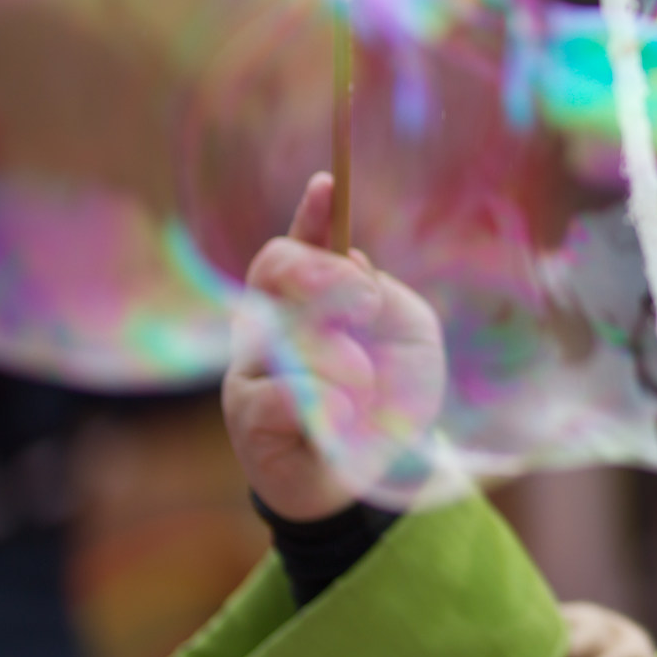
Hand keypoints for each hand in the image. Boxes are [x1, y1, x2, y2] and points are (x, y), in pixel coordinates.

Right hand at [225, 173, 447, 520]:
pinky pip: (284, 391)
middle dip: (326, 275)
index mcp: (312, 299)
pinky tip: (343, 418)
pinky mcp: (248, 414)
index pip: (302, 243)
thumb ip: (383, 294)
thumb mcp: (408, 336)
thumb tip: (352, 269)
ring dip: (340, 359)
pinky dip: (326, 404)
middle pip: (276, 267)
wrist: (374, 474)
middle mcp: (273, 322)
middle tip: (367, 305)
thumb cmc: (389, 399)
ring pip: (285, 331)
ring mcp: (254, 365)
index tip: (330, 183)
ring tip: (364, 386)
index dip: (313, 212)